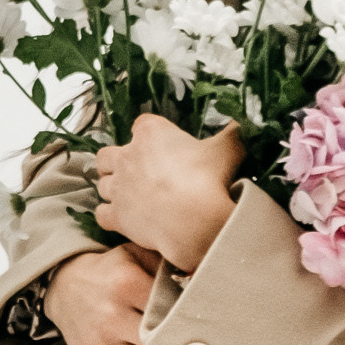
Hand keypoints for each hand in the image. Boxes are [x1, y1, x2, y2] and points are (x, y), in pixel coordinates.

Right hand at [46, 244, 200, 344]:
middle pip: (163, 343)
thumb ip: (166, 262)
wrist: (62, 285)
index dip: (200, 315)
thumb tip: (208, 275)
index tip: (225, 324)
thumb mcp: (133, 254)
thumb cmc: (109, 270)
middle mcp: (112, 317)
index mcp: (126, 284)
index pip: (173, 305)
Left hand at [89, 114, 243, 274]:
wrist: (194, 220)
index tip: (162, 145)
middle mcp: (127, 157)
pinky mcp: (116, 215)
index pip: (141, 124)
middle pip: (107, 155)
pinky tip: (123, 219)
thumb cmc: (208, 180)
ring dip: (113, 189)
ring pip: (102, 184)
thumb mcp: (226, 149)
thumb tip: (242, 124)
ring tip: (129, 195)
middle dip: (116, 161)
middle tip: (135, 170)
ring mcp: (118, 188)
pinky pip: (102, 214)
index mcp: (151, 133)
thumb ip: (232, 135)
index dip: (150, 134)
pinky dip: (109, 216)